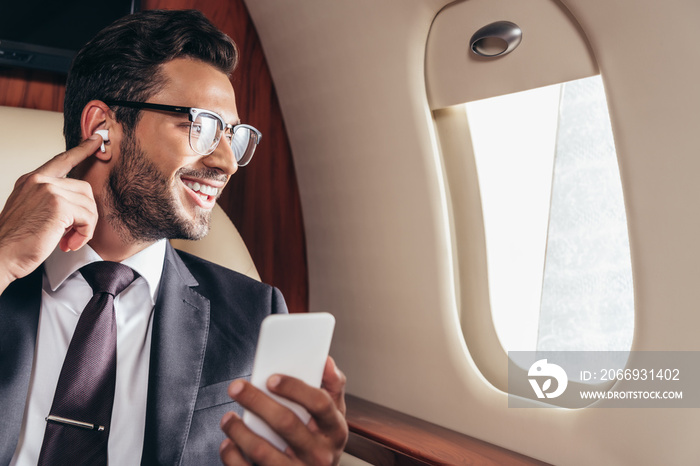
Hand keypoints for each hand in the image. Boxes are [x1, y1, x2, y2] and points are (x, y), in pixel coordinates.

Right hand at [0, 135, 102, 291]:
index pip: (62, 160)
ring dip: (85, 227)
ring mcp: (49, 190)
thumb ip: (51, 200)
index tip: (96, 140)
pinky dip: (84, 234)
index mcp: (32, 180)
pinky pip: (88, 217)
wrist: (2, 256)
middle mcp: (39, 181)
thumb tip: (77, 205)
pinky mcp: (59, 205)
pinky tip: (69, 243)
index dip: (81, 150)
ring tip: (69, 240)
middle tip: (72, 235)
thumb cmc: (17, 241)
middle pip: (84, 190)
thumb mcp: (32, 211)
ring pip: (89, 204)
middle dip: (85, 215)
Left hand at [220, 357, 348, 464]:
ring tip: (228, 418)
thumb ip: (332, 388)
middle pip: (286, 423)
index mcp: (335, 431)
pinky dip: (233, 457)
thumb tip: (326, 361)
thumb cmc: (322, 444)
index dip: (294, 388)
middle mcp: (320, 454)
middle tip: (236, 388)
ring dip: (239, 430)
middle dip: (257, 401)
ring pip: (262, 450)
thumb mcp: (334, 417)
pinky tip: (229, 444)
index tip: (271, 379)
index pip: (319, 404)